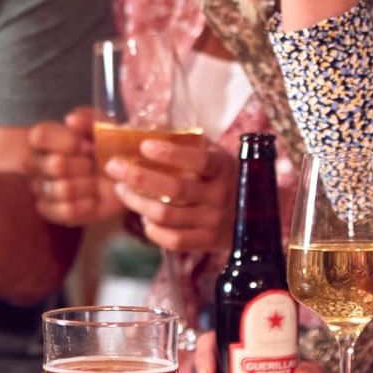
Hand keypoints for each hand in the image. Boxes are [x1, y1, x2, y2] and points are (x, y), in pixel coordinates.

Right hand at [27, 107, 121, 225]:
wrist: (123, 179)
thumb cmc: (108, 149)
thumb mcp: (106, 128)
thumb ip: (90, 119)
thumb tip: (71, 120)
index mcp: (45, 138)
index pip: (39, 136)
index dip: (67, 141)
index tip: (87, 146)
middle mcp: (36, 162)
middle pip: (55, 164)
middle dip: (84, 165)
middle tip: (93, 165)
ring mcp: (40, 188)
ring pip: (62, 189)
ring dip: (88, 186)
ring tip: (95, 183)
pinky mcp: (49, 211)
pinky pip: (66, 211)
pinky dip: (86, 205)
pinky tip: (92, 200)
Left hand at [105, 139, 235, 253]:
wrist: (259, 213)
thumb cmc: (226, 177)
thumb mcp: (216, 156)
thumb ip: (189, 144)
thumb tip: (147, 129)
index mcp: (223, 168)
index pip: (198, 160)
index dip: (170, 153)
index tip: (144, 145)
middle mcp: (220, 195)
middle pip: (174, 189)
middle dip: (138, 177)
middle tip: (114, 167)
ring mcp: (214, 221)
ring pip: (167, 215)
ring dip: (137, 202)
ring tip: (122, 190)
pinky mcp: (207, 242)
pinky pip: (173, 240)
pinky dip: (152, 230)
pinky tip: (144, 218)